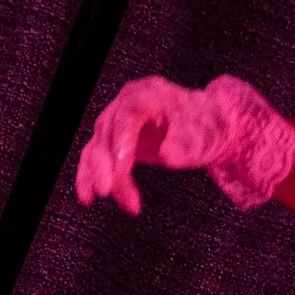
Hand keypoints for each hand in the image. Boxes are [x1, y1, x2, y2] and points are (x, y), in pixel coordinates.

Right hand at [75, 73, 294, 214]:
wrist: (207, 123)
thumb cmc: (205, 124)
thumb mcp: (203, 132)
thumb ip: (185, 143)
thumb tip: (168, 155)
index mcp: (149, 94)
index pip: (127, 117)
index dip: (120, 143)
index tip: (121, 169)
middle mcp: (127, 103)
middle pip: (107, 134)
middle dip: (106, 166)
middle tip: (111, 192)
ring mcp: (118, 120)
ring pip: (96, 146)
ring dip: (97, 175)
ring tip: (102, 199)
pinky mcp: (114, 138)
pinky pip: (94, 156)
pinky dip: (89, 176)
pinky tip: (88, 197)